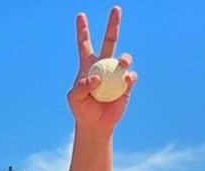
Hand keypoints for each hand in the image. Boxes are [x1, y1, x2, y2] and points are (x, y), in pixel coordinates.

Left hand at [67, 6, 137, 132]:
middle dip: (113, 24)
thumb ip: (81, 86)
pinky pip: (130, 77)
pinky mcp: (126, 86)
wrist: (95, 124)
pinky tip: (125, 81)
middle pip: (110, 41)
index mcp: (88, 65)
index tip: (80, 15)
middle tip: (116, 8)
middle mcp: (103, 66)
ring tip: (123, 62)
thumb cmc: (82, 110)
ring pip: (124, 58)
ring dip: (125, 58)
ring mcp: (116, 74)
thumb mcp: (74, 98)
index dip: (83, 30)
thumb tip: (97, 77)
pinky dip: (128, 78)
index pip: (84, 44)